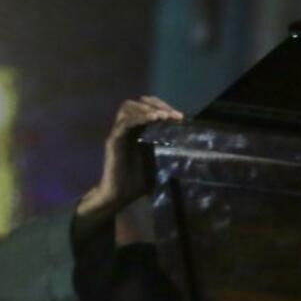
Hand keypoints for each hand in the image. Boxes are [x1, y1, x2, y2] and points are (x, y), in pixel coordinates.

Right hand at [78, 96, 183, 220]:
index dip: (163, 108)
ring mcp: (119, 133)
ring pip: (127, 108)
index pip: (148, 109)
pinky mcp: (114, 140)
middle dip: (157, 104)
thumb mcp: (157, 162)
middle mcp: (127, 129)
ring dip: (147, 108)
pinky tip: (153, 119)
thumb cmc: (138, 183)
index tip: (180, 116)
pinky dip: (139, 117)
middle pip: (137, 104)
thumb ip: (164, 150)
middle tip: (173, 114)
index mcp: (137, 132)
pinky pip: (124, 123)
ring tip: (163, 115)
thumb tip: (186, 146)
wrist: (120, 196)